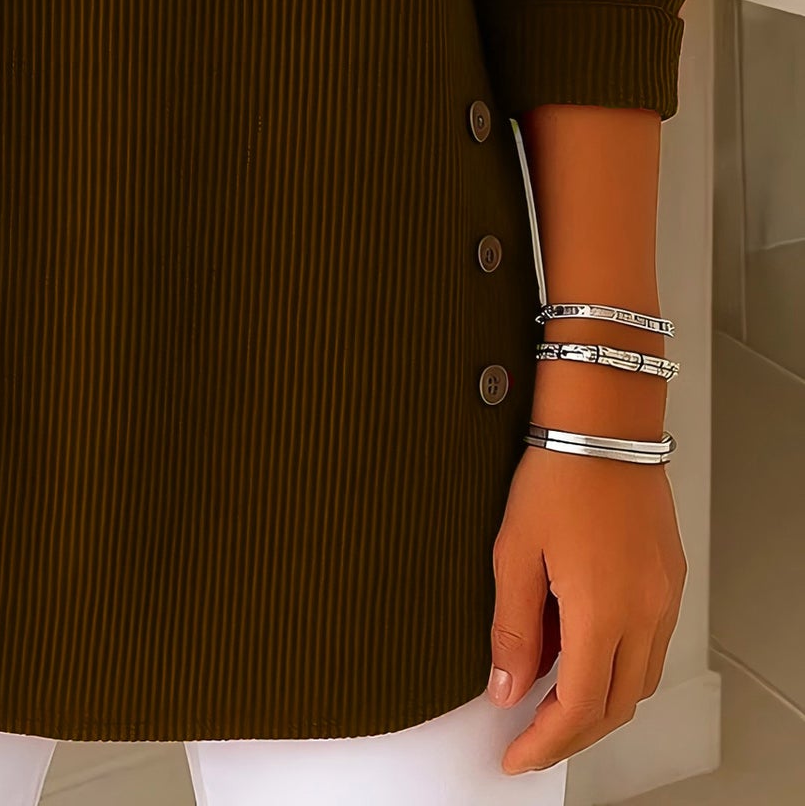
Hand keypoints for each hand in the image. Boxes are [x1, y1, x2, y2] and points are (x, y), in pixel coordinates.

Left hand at [488, 444, 686, 775]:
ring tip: (551, 697)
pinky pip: (651, 645)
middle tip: (531, 738)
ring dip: (599, 702)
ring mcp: (665, 597)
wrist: (603, 422)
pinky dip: (618, 664)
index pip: (579, 710)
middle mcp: (646, 613)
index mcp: (603, 611)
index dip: (546, 742)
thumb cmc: (558, 473)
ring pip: (639, 681)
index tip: (517, 754)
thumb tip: (505, 688)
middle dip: (572, 733)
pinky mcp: (671, 579)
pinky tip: (583, 650)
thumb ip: (511, 628)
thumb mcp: (514, 551)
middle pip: (616, 706)